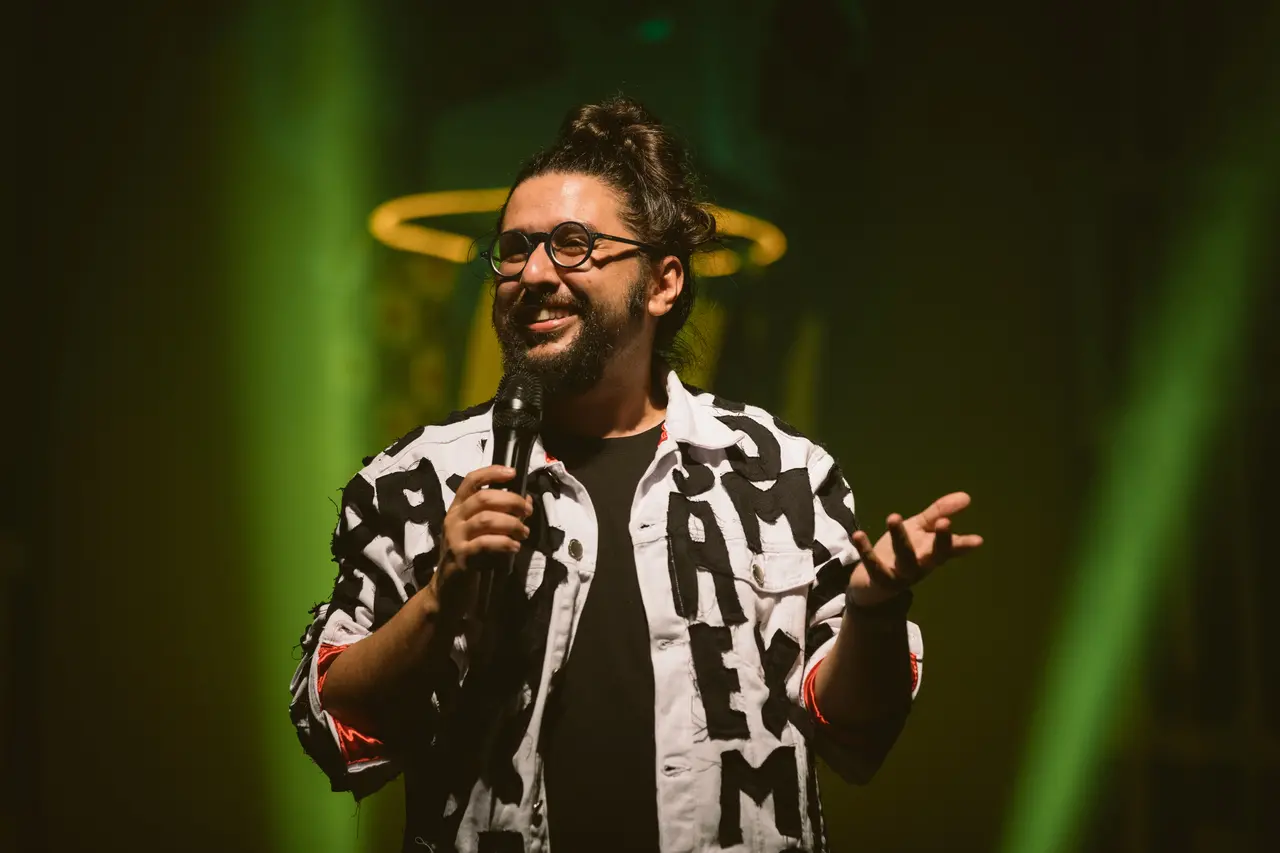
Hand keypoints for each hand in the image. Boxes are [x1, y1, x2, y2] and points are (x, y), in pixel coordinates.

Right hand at [427, 465, 532, 616]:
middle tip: (527, 512)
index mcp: (457, 509)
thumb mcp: (482, 533)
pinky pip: (485, 543)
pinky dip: (504, 542)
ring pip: (485, 519)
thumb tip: (527, 501)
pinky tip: (514, 547)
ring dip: (511, 523)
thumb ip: (502, 516)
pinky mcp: (460, 557)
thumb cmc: (469, 558)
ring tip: (523, 532)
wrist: (447, 591)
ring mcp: (455, 538)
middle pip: (483, 498)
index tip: (512, 472)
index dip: (492, 473)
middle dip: (511, 501)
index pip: (471, 481)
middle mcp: (453, 519)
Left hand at [848, 492, 982, 606]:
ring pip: (905, 558)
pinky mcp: (880, 579)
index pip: (952, 548)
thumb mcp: (920, 529)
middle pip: (935, 555)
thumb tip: (966, 496)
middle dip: (941, 541)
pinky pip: (873, 566)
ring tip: (894, 516)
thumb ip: (939, 512)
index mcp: (932, 553)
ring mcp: (902, 574)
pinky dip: (866, 551)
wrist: (872, 582)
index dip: (964, 545)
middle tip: (945, 522)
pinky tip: (859, 534)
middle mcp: (922, 565)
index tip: (977, 540)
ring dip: (900, 538)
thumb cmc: (902, 550)